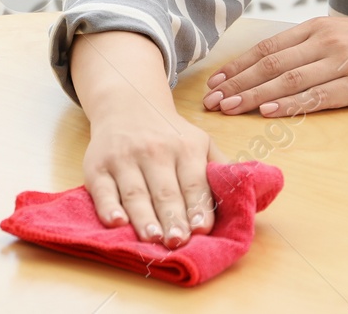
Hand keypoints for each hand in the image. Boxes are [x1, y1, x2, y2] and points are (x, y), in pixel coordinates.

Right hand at [83, 95, 231, 248]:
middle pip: (165, 190)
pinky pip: (101, 189)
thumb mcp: (200, 141)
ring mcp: (124, 158)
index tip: (202, 229)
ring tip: (153, 238)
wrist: (127, 106)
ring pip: (135, 192)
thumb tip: (250, 196)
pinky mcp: (97, 165)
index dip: (198, 206)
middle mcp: (155, 151)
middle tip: (178, 242)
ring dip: (144, 217)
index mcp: (185, 147)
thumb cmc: (169, 134)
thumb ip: (220, 168)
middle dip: (172, 218)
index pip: (194, 182)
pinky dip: (108, 206)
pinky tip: (116, 222)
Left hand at [201, 15, 347, 116]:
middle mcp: (326, 41)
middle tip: (211, 102)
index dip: (238, 66)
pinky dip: (290, 104)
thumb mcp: (341, 33)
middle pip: (271, 64)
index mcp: (317, 27)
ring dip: (254, 96)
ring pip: (288, 81)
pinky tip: (269, 111)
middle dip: (237, 84)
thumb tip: (269, 65)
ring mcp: (344, 62)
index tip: (214, 83)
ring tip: (229, 108)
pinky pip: (318, 96)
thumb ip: (308, 46)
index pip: (267, 48)